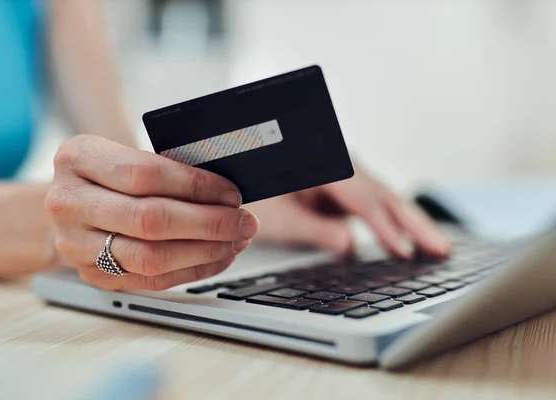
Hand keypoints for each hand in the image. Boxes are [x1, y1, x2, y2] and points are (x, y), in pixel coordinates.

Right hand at [46, 135, 259, 290]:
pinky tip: (217, 257)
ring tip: (235, 240)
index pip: (144, 174)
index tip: (230, 193)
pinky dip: (192, 270)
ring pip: (150, 258)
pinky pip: (150, 281)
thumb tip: (225, 191)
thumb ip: (166, 167)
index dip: (195, 186)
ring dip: (204, 251)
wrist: (68, 201)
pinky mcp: (92, 275)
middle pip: (149, 220)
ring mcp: (75, 244)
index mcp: (77, 158)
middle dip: (208, 223)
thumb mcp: (124, 154)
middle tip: (243, 221)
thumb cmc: (107, 173)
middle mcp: (69, 202)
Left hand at [245, 164, 450, 257]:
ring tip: (436, 248)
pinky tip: (404, 243)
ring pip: (383, 198)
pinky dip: (389, 223)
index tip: (405, 252)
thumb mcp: (278, 214)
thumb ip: (314, 229)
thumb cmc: (255, 188)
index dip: (384, 227)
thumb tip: (351, 245)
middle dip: (414, 223)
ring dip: (408, 223)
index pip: (362, 197)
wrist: (243, 166)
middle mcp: (340, 163)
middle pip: (383, 194)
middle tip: (442, 249)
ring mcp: (344, 173)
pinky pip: (372, 204)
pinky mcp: (343, 187)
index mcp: (324, 163)